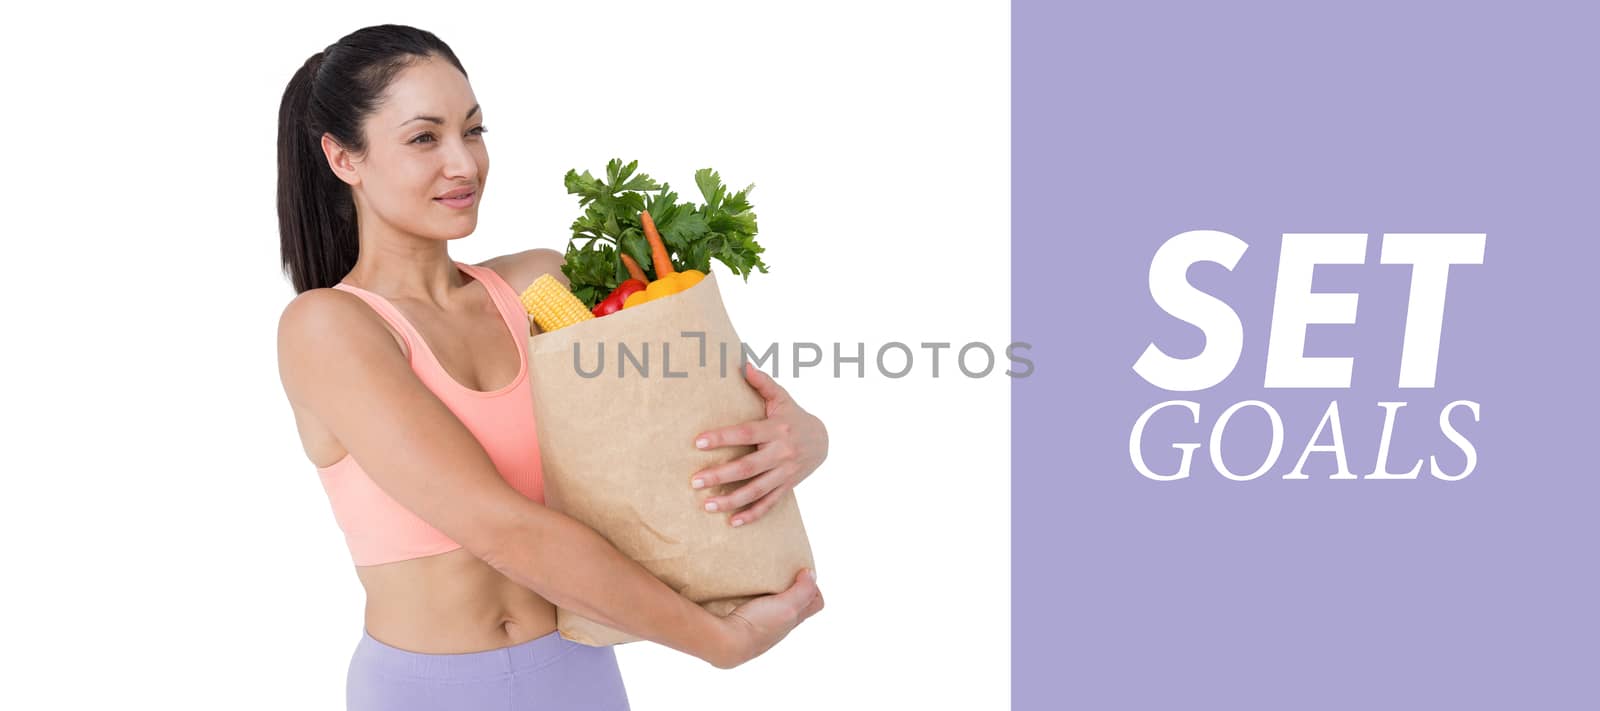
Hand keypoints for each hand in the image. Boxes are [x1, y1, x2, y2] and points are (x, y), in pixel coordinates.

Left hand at [691, 362, 828, 526]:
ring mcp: (784, 473)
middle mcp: (781, 453)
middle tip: (695, 481)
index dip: (722, 438)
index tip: (698, 442)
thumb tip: (743, 363)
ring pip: (756, 490)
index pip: (746, 434)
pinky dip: (751, 515)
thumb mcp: (781, 398)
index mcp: (776, 429)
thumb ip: (763, 383)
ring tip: (707, 506)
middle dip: (721, 475)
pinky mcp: (786, 487)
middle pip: (748, 467)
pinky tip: (732, 522)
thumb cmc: (793, 416)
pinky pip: (769, 504)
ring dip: (731, 500)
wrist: (823, 440)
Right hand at [710, 568, 823, 668]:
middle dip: (794, 587)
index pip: (816, 603)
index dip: (814, 588)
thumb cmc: (759, 626)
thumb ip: (802, 591)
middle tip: (783, 571)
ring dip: (772, 593)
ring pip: (774, 608)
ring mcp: (762, 626)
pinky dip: (753, 597)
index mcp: (794, 619)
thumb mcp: (787, 606)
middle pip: (796, 605)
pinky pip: (753, 609)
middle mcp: (781, 625)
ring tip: (763, 577)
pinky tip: (745, 589)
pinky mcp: (744, 624)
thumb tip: (811, 574)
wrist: (728, 643)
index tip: (801, 573)